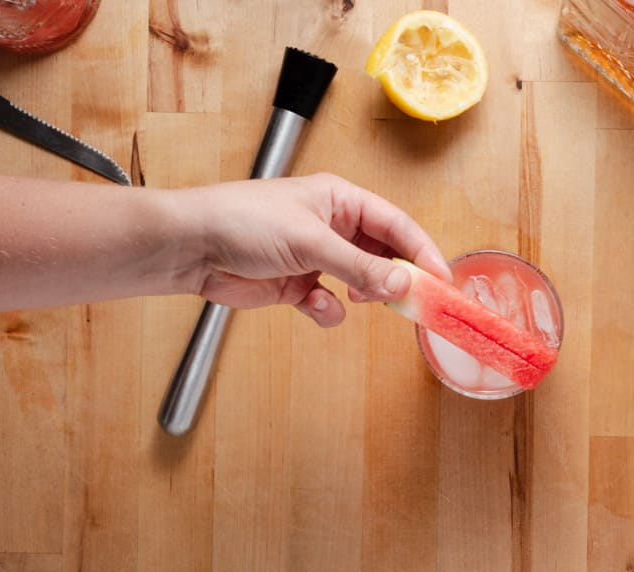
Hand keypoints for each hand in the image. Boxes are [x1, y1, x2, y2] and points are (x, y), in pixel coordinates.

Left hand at [178, 173, 451, 326]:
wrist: (192, 247)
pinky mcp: (298, 284)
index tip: (441, 279)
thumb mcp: (311, 242)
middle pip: (383, 254)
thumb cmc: (243, 222)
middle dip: (395, 278)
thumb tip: (403, 284)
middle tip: (412, 302)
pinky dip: (328, 310)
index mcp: (341, 200)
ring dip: (363, 294)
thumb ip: (361, 266)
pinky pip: (331, 303)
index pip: (396, 224)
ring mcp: (316, 256)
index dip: (422, 251)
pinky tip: (315, 305)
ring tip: (358, 297)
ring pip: (361, 281)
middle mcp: (333, 226)